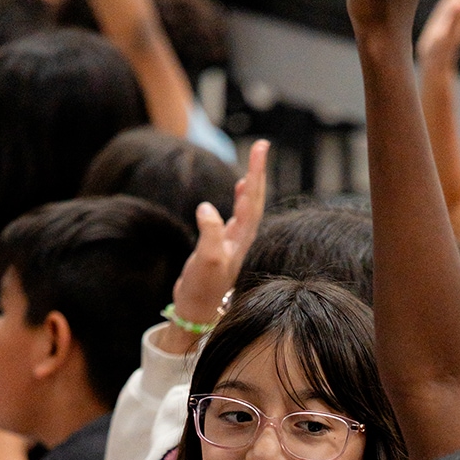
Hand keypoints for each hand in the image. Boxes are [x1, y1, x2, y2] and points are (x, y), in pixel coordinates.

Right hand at [171, 140, 268, 326]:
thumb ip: (210, 233)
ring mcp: (233, 245)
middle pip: (254, 200)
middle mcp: (242, 240)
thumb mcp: (206, 261)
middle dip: (257, 172)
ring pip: (247, 209)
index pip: (253, 199)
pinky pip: (236, 218)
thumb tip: (207, 206)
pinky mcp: (222, 249)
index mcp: (242, 239)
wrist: (197, 314)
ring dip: (250, 186)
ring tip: (254, 166)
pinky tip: (237, 195)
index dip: (257, 172)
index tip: (262, 147)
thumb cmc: (202, 290)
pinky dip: (239, 202)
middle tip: (261, 145)